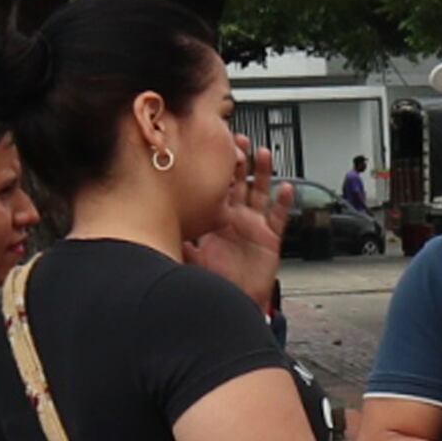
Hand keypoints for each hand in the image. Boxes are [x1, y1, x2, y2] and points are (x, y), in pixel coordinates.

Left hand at [190, 137, 290, 307]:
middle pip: (239, 181)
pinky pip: (280, 217)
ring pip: (260, 192)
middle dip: (239, 160)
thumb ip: (177, 236)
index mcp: (215, 218)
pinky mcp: (270, 239)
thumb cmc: (214, 279)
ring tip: (263, 154)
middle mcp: (235, 218)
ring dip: (263, 173)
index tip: (211, 148)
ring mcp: (254, 226)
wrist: (235, 300)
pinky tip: (286, 188)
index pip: (216, 185)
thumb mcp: (190, 255)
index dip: (215, 166)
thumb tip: (155, 220)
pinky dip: (284, 203)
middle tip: (238, 140)